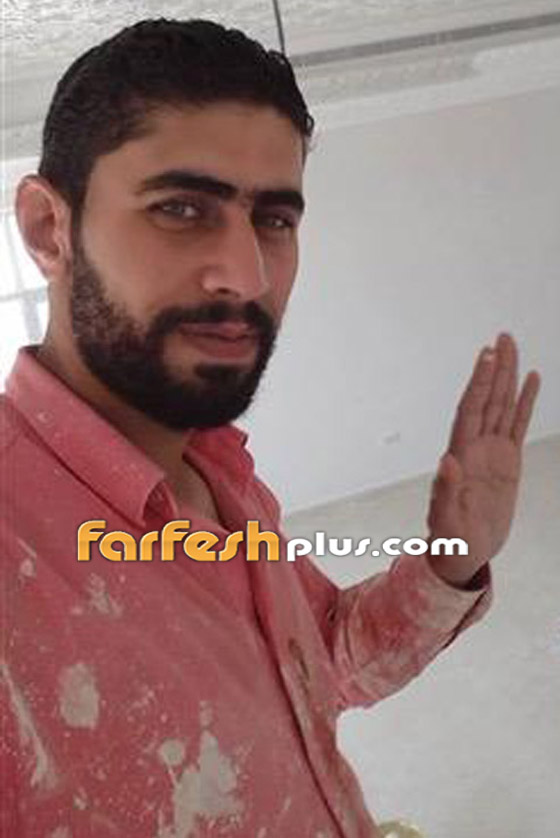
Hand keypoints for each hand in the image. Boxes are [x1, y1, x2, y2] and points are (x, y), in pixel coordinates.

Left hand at [426, 333, 540, 583]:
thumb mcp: (445, 520)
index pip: (471, 410)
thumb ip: (445, 492)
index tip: (487, 356)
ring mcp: (492, 452)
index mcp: (460, 455)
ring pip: (502, 406)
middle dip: (495, 369)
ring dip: (508, 378)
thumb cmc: (450, 539)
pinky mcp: (508, 462)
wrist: (464, 554)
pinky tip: (531, 380)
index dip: (479, 383)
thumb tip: (447, 462)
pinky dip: (524, 403)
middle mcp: (475, 447)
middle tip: (503, 336)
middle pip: (487, 399)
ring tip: (513, 347)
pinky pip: (517, 425)